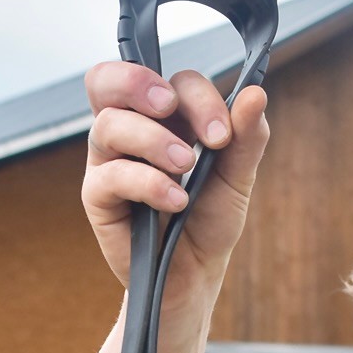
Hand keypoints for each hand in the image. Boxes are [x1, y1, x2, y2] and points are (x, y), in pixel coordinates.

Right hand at [81, 61, 269, 299]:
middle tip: (169, 105)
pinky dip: (148, 183)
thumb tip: (255, 93)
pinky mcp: (96, 197)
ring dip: (152, 139)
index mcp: (162, 118)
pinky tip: (176, 200)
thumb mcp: (237, 177)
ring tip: (184, 166)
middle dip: (137, 82)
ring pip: (109, 124)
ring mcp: (108, 162)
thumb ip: (246, 136)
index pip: (171, 81)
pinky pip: (111, 175)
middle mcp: (128, 131)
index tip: (222, 133)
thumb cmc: (208, 218)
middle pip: (106, 80)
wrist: (195, 272)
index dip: (196, 96)